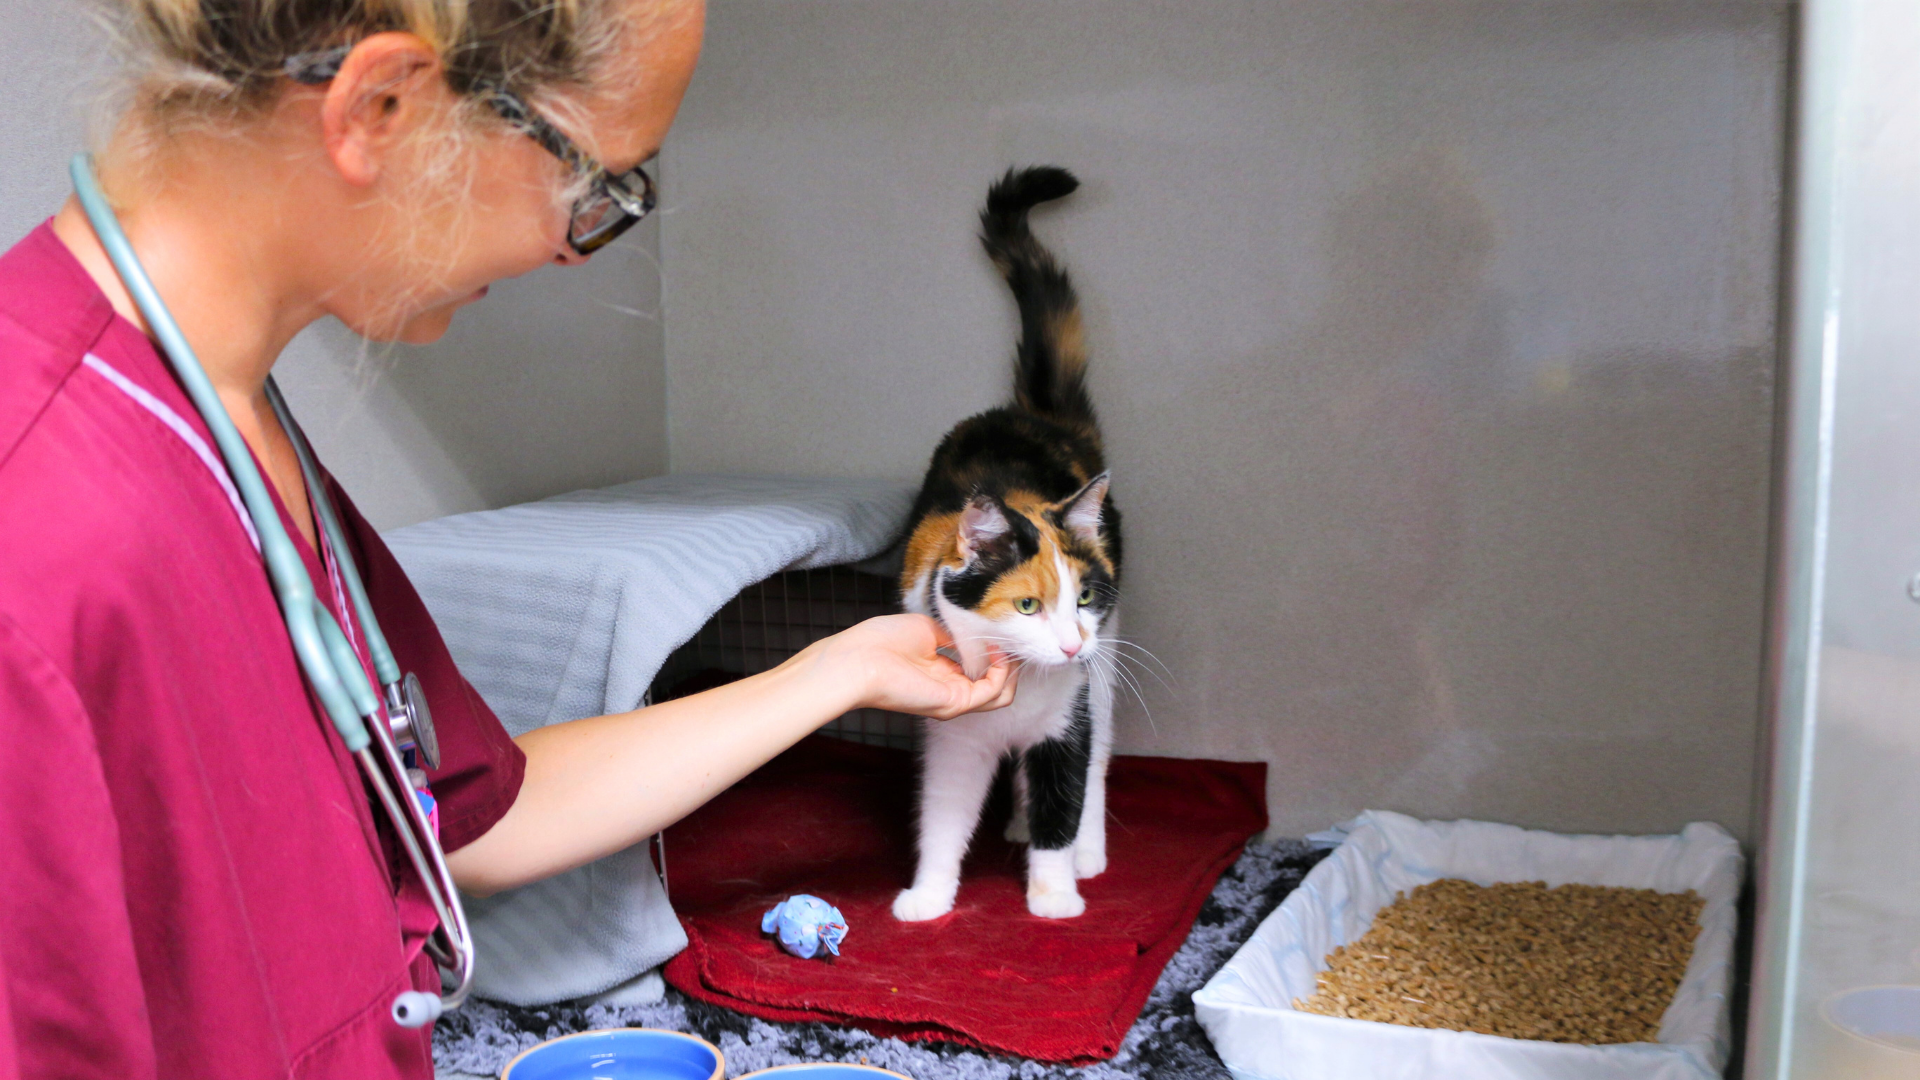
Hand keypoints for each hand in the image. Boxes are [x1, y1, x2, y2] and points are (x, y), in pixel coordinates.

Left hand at [819, 614, 1016, 719]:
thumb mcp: (926, 630)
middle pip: (995, 687)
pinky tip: (995, 650)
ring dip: (1010, 668)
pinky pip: (992, 692)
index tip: (1000, 631)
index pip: (979, 671)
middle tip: (1011, 639)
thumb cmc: (882, 641)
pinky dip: (1002, 671)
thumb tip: (973, 635)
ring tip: (1006, 644)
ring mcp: (953, 699)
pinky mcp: (954, 702)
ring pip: (1000, 695)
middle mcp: (949, 689)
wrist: (859, 659)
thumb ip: (952, 636)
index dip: (995, 652)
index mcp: (940, 673)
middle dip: (1010, 663)